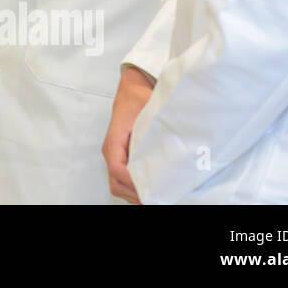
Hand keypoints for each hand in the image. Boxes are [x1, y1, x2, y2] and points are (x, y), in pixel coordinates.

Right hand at [102, 65, 153, 203]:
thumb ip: (158, 122)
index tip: (149, 188)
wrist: (131, 89)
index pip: (117, 168)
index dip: (131, 182)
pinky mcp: (121, 156)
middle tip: (156, 198)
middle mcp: (111, 150)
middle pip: (115, 182)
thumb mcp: (149, 106)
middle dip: (134, 194)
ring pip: (117, 184)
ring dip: (133, 194)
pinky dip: (133, 188)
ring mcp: (115, 154)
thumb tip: (176, 139)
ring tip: (155, 197)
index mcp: (115, 139)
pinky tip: (149, 188)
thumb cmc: (138, 97)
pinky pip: (121, 178)